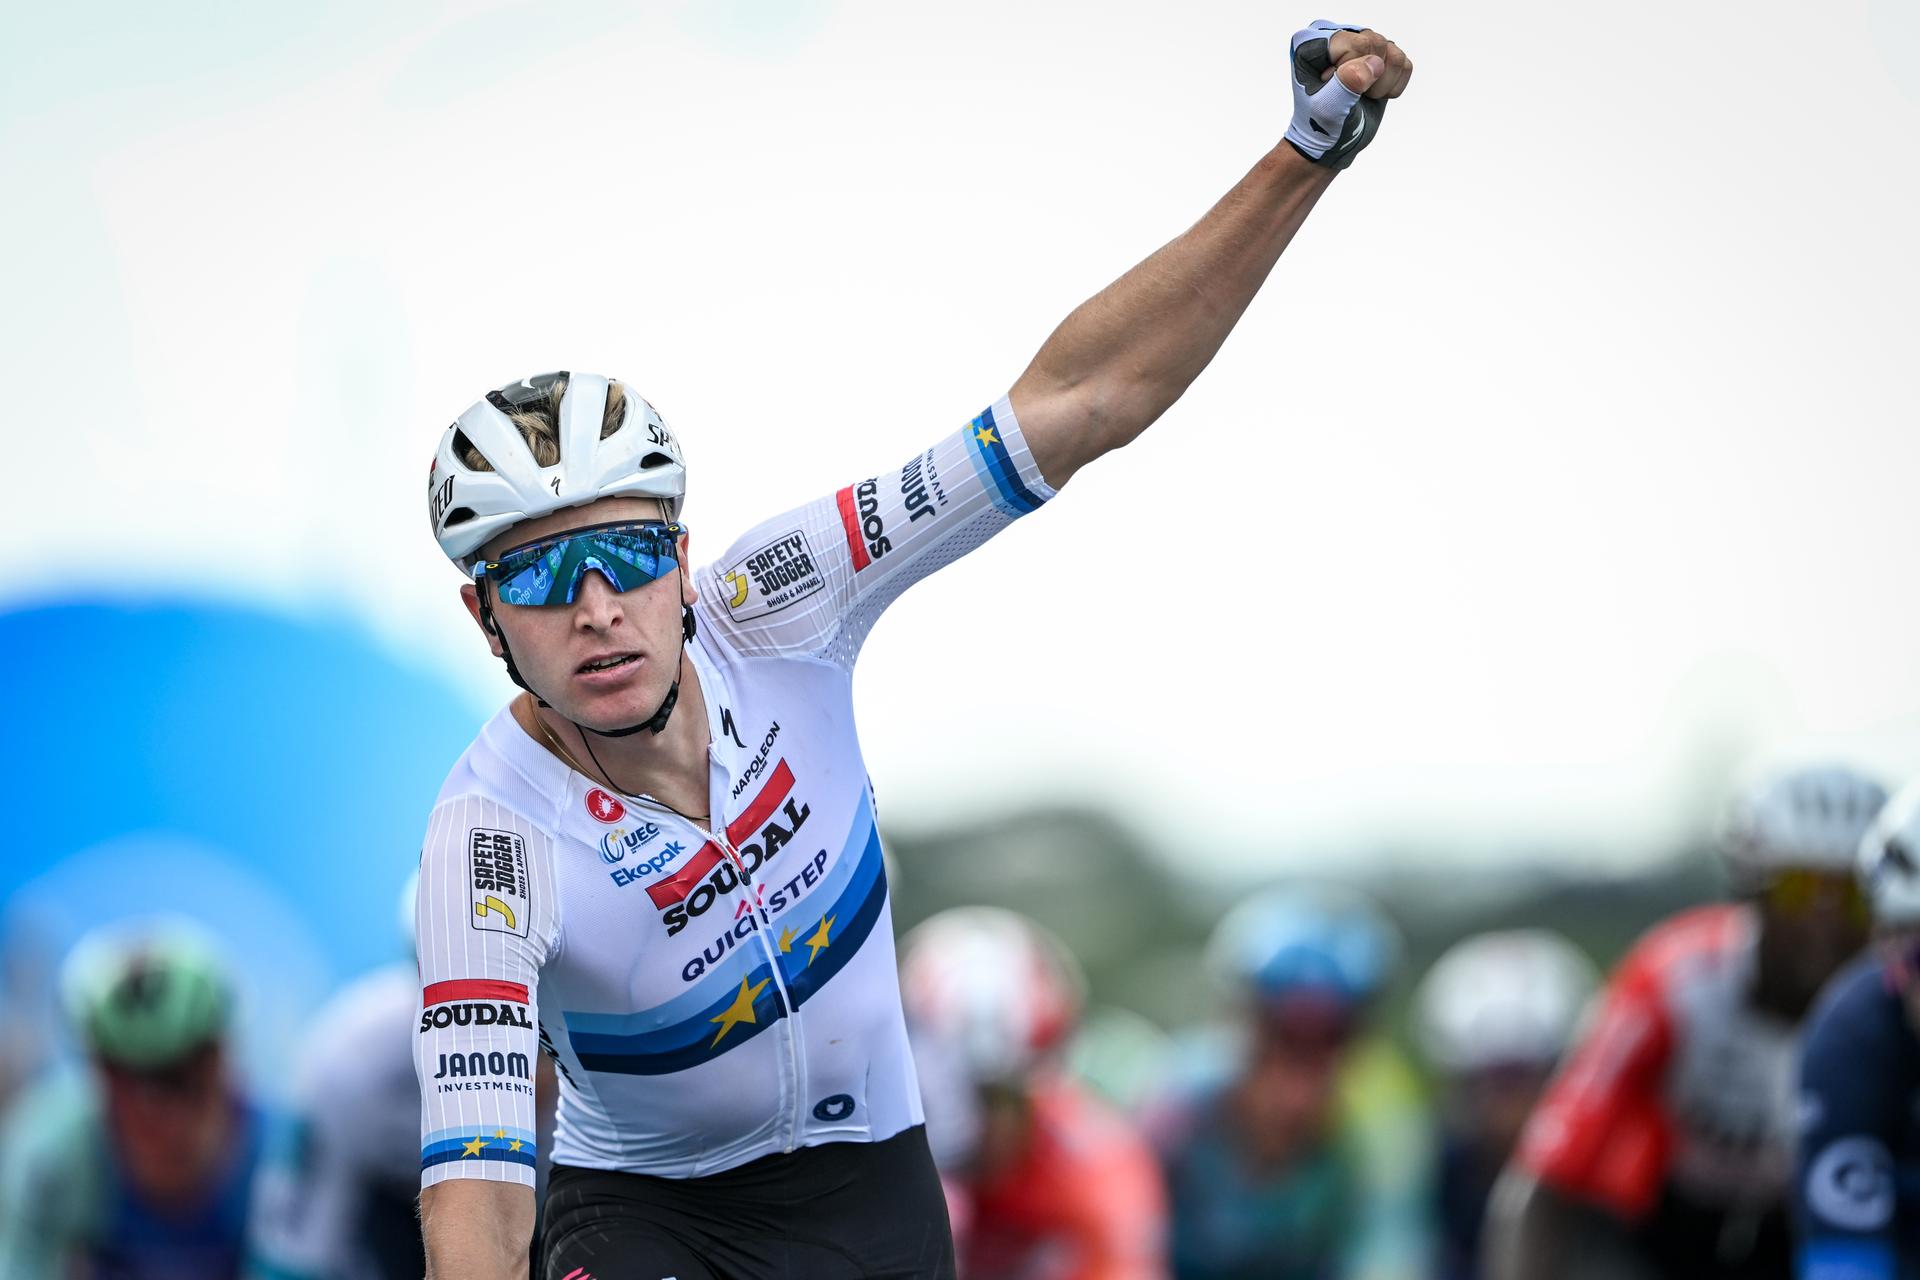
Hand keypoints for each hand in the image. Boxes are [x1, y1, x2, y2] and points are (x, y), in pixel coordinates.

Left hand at [1283, 20, 1412, 170]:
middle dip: (1371, 79)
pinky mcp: (1379, 58)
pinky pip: (1405, 64)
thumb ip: (1346, 83)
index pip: (1355, 44)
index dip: (1352, 72)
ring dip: (1383, 84)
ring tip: (1362, 96)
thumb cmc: (1318, 127)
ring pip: (1394, 53)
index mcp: (1312, 43)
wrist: (1328, 145)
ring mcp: (1360, 45)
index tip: (1332, 91)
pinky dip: (1394, 87)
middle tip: (1350, 96)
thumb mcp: (1326, 108)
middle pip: (1378, 43)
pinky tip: (1373, 95)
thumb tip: (1374, 63)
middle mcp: (1337, 37)